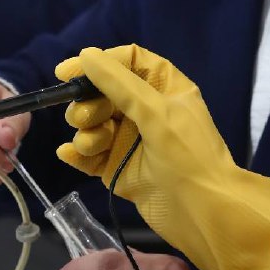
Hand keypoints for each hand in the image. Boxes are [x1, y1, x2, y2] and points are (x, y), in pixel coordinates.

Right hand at [55, 45, 269, 269]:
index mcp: (164, 89)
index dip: (98, 63)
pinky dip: (78, 154)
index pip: (127, 62)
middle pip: (103, 94)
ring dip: (85, 132)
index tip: (67, 74)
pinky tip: (69, 155)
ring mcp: (130, 143)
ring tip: (93, 146)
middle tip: (88, 119)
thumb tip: (86, 56)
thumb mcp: (156, 112)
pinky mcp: (118, 170)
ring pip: (93, 126)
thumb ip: (119, 83)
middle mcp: (146, 112)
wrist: (202, 213)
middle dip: (89, 104)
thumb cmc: (187, 156)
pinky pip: (90, 156)